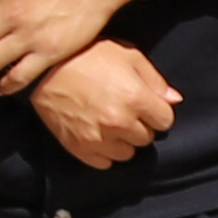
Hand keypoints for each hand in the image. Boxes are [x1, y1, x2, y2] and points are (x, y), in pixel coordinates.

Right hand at [30, 39, 177, 169]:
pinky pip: (104, 162)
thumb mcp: (126, 55)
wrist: (43, 69)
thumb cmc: (86, 56)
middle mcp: (120, 123)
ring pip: (127, 153)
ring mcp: (99, 138)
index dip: (157, 111)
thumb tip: (174, 99)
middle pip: (146, 138)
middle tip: (124, 109)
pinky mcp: (80, 149)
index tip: (145, 104)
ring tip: (110, 122)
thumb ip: (154, 79)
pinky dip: (104, 151)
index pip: (165, 120)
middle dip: (140, 124)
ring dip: (123, 140)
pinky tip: (97, 133)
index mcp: (135, 98)